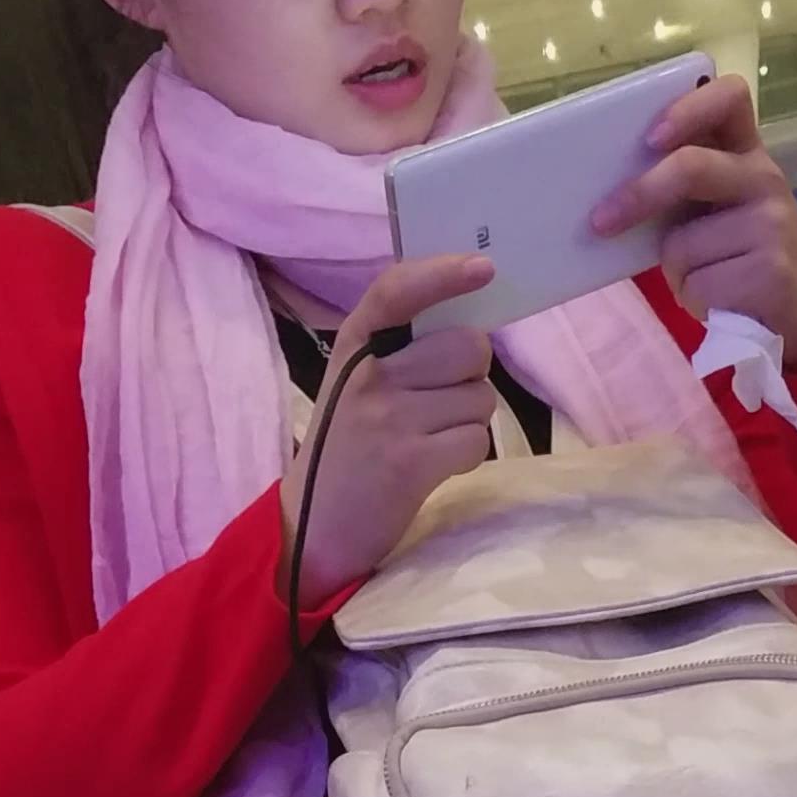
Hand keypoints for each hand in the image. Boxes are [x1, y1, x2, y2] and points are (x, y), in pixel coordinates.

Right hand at [278, 253, 496, 602]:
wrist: (314, 528)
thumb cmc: (346, 448)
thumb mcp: (357, 383)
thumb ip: (400, 350)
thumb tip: (471, 322)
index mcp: (353, 345)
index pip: (397, 292)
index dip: (442, 275)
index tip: (482, 269)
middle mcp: (370, 375)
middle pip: (467, 347)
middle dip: (472, 374)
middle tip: (443, 400)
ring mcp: (389, 419)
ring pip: (479, 398)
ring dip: (469, 420)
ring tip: (431, 438)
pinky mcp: (411, 464)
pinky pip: (476, 441)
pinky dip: (466, 455)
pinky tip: (435, 465)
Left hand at [591, 72, 796, 378]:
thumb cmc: (750, 261)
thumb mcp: (725, 212)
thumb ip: (686, 191)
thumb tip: (613, 199)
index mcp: (749, 155)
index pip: (728, 99)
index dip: (686, 109)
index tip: (650, 137)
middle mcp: (765, 179)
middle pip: (690, 168)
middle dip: (639, 195)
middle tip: (602, 221)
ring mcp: (773, 225)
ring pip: (681, 245)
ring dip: (677, 272)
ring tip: (708, 281)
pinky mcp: (771, 273)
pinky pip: (696, 285)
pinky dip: (693, 300)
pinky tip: (720, 302)